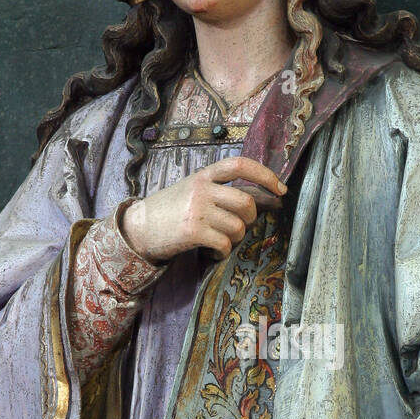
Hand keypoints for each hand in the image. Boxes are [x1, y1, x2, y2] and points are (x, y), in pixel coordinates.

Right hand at [120, 156, 286, 263]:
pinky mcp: (193, 231)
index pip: (240, 165)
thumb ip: (220, 190)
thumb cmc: (170, 210)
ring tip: (221, 241)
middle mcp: (202, 189)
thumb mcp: (193, 190)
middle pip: (247, 203)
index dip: (265, 175)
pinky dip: (223, 253)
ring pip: (238, 226)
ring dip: (235, 239)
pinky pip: (224, 244)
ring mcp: (197, 210)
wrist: (139, 227)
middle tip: (240, 226)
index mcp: (204, 175)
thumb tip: (260, 197)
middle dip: (251, 219)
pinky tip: (214, 252)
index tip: (281, 189)